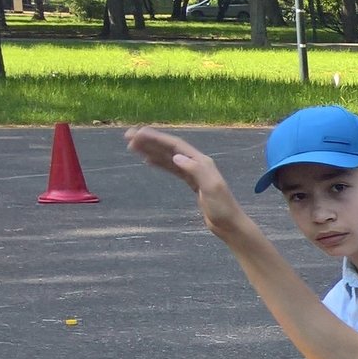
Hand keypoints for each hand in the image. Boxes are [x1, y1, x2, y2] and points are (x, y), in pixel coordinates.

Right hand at [124, 127, 242, 230]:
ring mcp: (193, 173)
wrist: (229, 224)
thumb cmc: (222, 208)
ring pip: (169, 157)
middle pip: (170, 148)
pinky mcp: (191, 183)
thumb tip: (176, 156)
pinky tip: (148, 160)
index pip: (175, 145)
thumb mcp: (211, 188)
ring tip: (132, 146)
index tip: (137, 133)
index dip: (156, 138)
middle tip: (128, 136)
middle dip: (150, 141)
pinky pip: (172, 169)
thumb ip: (196, 171)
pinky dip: (160, 163)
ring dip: (151, 150)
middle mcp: (197, 164)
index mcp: (201, 162)